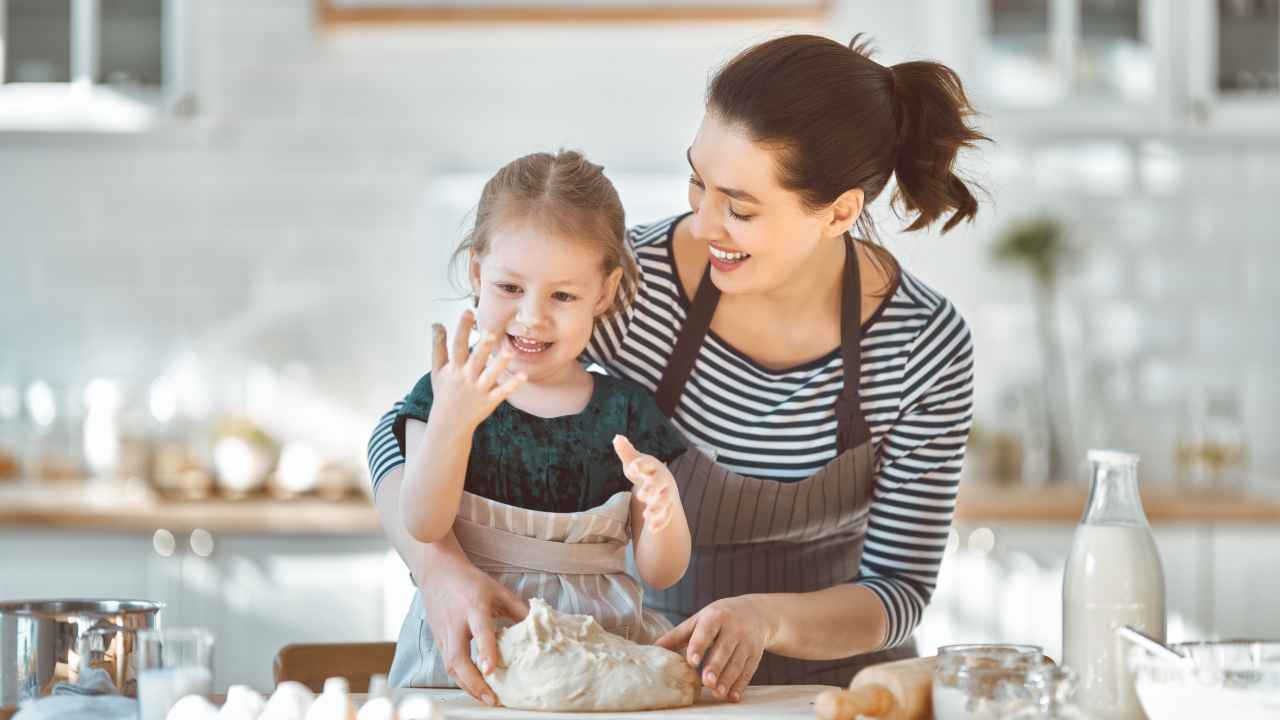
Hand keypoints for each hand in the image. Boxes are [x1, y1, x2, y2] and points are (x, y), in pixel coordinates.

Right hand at [420, 555, 528, 705]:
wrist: (438, 573)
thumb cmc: (471, 582)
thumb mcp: (498, 591)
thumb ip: (518, 610)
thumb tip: (538, 629)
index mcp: (474, 607)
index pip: (480, 631)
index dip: (485, 651)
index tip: (491, 670)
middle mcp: (456, 623)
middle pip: (458, 658)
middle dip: (473, 682)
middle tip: (491, 699)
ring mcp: (444, 633)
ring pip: (450, 666)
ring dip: (467, 686)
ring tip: (486, 699)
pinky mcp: (438, 641)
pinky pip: (447, 665)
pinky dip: (460, 680)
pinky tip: (474, 688)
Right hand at [429, 310, 524, 429]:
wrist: (448, 423)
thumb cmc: (444, 392)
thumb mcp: (437, 370)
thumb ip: (438, 346)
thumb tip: (436, 324)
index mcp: (453, 368)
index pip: (457, 345)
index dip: (462, 328)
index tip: (467, 311)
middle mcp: (466, 377)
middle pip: (475, 359)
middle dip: (482, 346)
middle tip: (491, 332)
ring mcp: (478, 389)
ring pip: (490, 375)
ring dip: (500, 364)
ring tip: (509, 351)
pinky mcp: (489, 401)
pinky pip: (502, 392)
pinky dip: (512, 385)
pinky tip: (523, 375)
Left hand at [612, 435, 677, 532]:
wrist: (662, 483)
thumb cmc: (645, 471)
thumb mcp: (634, 462)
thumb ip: (626, 452)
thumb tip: (616, 437)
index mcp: (653, 467)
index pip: (648, 464)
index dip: (641, 465)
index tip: (632, 467)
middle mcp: (662, 480)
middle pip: (659, 484)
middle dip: (651, 489)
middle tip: (640, 495)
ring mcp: (666, 495)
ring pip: (665, 501)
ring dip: (657, 507)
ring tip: (647, 515)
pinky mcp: (666, 509)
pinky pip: (666, 516)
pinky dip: (660, 522)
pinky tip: (652, 529)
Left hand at [656, 595, 774, 702]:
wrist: (756, 612)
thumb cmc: (720, 617)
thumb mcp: (699, 619)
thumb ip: (678, 635)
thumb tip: (653, 648)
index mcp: (715, 617)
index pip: (706, 632)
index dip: (699, 646)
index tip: (692, 661)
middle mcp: (733, 628)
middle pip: (723, 650)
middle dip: (715, 666)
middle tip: (706, 681)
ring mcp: (746, 642)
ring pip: (737, 663)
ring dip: (727, 679)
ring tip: (717, 693)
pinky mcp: (755, 654)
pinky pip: (748, 671)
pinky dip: (741, 685)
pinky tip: (733, 696)